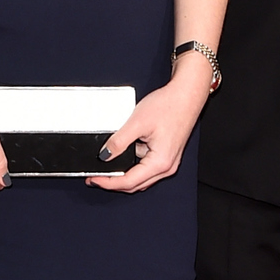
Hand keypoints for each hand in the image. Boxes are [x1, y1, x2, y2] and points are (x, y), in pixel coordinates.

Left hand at [86, 69, 208, 194]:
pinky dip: (133, 164)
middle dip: (113, 182)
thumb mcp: (137, 123)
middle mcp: (166, 167)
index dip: (108, 182)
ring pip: (140, 177)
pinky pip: (146, 167)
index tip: (94, 179)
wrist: (186, 95)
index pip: (129, 182)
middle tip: (95, 177)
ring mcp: (168, 162)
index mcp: (160, 163)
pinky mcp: (166, 155)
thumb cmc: (169, 106)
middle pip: (135, 184)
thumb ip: (118, 142)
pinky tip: (123, 154)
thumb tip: (104, 156)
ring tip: (106, 166)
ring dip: (123, 174)